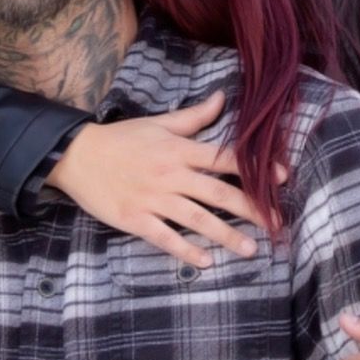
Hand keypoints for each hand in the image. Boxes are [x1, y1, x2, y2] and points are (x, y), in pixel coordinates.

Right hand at [45, 91, 278, 268]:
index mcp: (179, 150)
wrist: (77, 156)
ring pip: (196, 218)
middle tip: (276, 225)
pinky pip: (165, 237)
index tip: (283, 179)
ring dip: (225, 235)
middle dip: (250, 209)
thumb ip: (194, 117)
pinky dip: (186, 249)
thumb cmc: (121, 139)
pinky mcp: (136, 219)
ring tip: (250, 249)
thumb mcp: (159, 123)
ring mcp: (153, 199)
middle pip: (218, 192)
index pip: (224, 158)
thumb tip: (222, 98)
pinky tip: (206, 261)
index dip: (255, 168)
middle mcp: (171, 174)